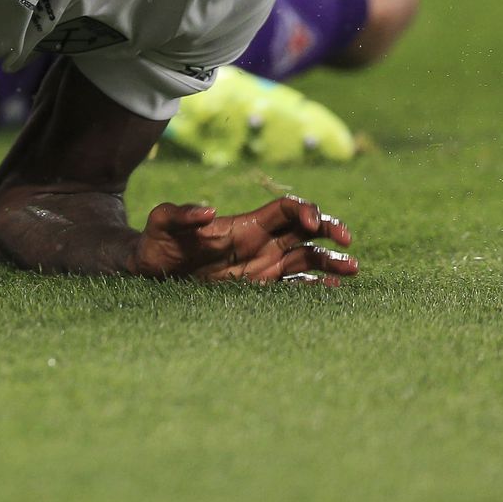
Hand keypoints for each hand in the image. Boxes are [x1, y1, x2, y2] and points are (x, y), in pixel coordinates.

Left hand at [131, 194, 356, 283]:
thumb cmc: (156, 242)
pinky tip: (333, 291)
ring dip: (331, 261)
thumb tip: (207, 211)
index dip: (303, 211)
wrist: (149, 271)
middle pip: (305, 231)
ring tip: (353, 269)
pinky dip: (315, 287)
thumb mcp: (162, 222)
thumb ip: (180, 213)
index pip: (285, 210)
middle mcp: (260, 243)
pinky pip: (294, 285)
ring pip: (307, 259)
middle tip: (347, 241)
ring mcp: (262, 266)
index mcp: (245, 225)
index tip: (312, 224)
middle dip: (329, 230)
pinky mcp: (259, 289)